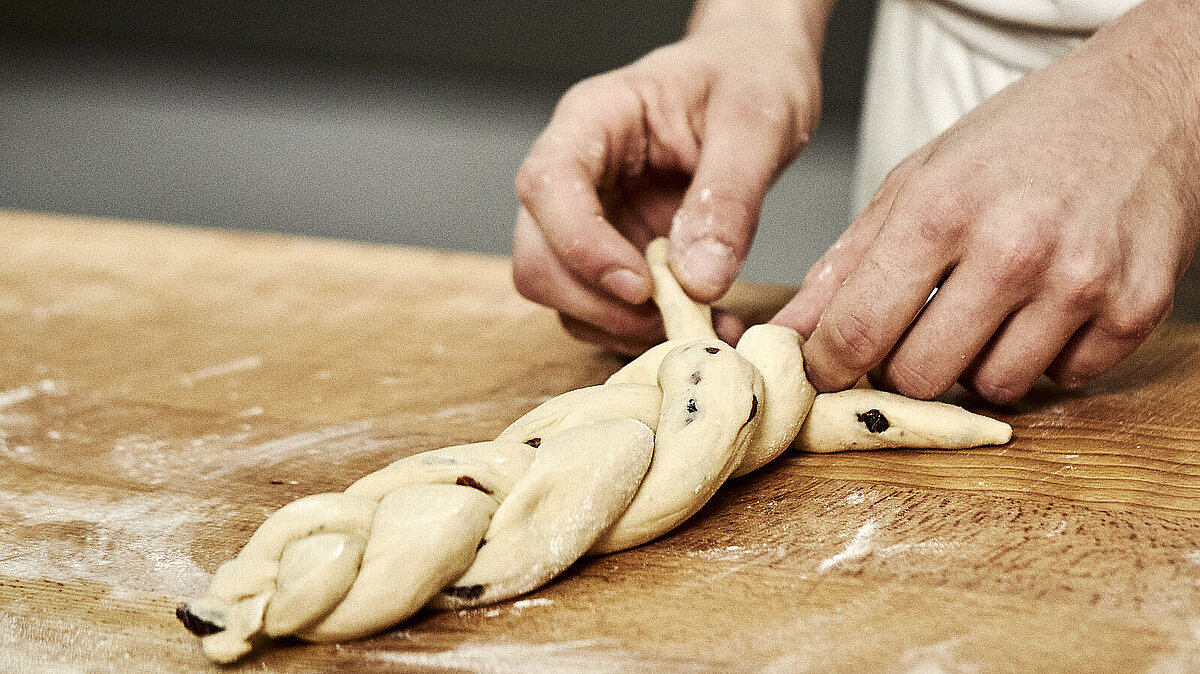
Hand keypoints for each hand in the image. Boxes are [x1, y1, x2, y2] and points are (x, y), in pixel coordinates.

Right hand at [512, 0, 830, 354]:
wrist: (758, 74)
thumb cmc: (750, 75)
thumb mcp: (758, 123)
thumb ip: (728, 196)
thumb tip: (698, 280)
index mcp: (593, 121)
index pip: (547, 186)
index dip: (581, 246)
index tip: (641, 286)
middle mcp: (576, 175)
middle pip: (537, 257)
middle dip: (597, 303)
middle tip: (675, 319)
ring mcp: (589, 219)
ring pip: (561, 294)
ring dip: (622, 327)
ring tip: (703, 327)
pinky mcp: (615, 255)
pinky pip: (604, 310)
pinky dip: (645, 331)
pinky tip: (705, 322)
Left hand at [773, 0, 1199, 403]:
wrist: (1143, 104)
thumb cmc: (1018, 142)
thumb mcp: (915, 181)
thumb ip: (846, 263)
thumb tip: (789, 332)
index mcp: (939, 210)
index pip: (857, 330)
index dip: (829, 365)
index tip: (826, 368)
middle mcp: (1012, 249)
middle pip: (920, 375)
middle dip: (906, 366)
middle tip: (917, 332)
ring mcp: (1079, 283)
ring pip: (994, 388)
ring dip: (980, 364)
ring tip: (990, 309)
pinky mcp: (1135, 308)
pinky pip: (1064, 379)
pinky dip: (1048, 357)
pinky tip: (1047, 307)